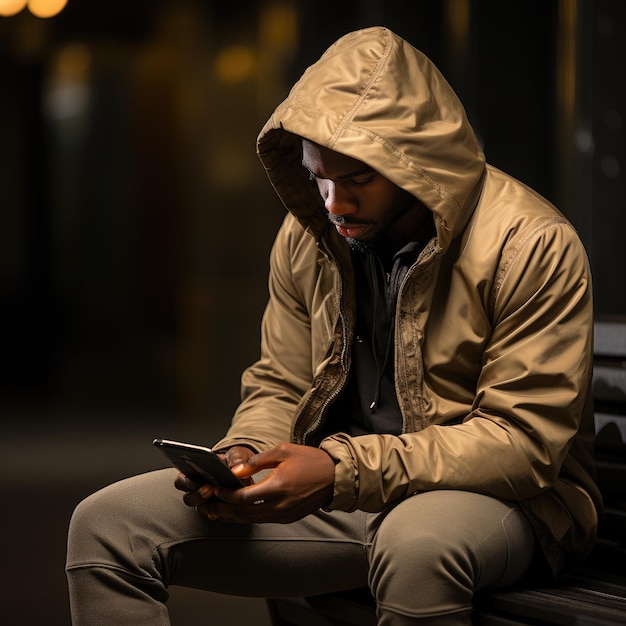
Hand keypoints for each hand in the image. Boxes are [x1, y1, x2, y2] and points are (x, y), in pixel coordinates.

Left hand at [186, 443, 334, 523]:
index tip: (215, 488)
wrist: (335, 476)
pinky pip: (263, 520)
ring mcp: (285, 514)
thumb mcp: (282, 451)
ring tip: (216, 513)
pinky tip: (237, 513)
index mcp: (278, 486)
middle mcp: (280, 505)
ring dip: (232, 517)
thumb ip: (257, 461)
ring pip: (252, 520)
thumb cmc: (309, 460)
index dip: (226, 494)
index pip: (244, 497)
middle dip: (223, 511)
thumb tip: (235, 471)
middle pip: (244, 513)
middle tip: (206, 507)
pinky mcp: (288, 518)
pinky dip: (247, 517)